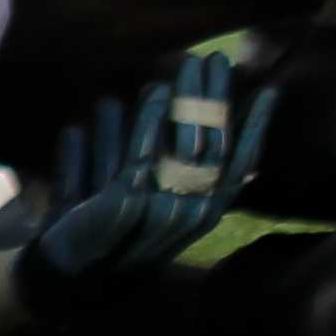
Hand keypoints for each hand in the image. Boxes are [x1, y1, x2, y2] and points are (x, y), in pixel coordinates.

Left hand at [18, 55, 276, 311]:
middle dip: (218, 98)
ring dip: (188, 98)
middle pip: (214, 145)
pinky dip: (149, 120)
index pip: (239, 164)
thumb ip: (176, 169)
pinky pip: (141, 153)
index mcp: (203, 214)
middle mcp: (189, 214)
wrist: (68, 275)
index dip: (255, 127)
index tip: (268, 90)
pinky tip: (157, 90)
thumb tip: (205, 132)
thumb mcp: (151, 199)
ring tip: (191, 63)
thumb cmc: (111, 232)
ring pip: (182, 144)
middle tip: (219, 60)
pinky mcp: (125, 203)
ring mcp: (158, 210)